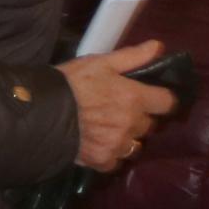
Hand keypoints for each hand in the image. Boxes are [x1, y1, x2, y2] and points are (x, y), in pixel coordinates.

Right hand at [60, 38, 175, 170]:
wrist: (41, 111)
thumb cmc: (72, 82)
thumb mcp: (100, 62)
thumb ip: (132, 57)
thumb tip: (159, 47)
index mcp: (135, 98)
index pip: (167, 103)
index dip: (161, 99)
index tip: (152, 98)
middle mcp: (131, 124)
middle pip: (149, 125)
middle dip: (138, 118)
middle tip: (120, 110)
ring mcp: (117, 145)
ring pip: (134, 145)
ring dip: (127, 138)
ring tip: (109, 130)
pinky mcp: (103, 160)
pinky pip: (116, 161)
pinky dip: (110, 154)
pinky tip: (98, 145)